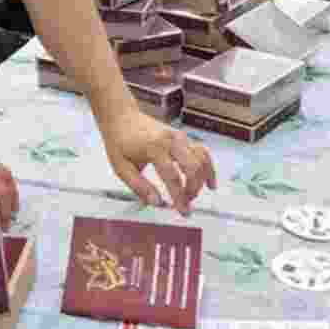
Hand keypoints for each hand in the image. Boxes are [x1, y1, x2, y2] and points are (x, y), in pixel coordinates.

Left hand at [101, 108, 216, 215]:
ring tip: (193, 195)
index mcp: (154, 148)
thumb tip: (156, 203)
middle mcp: (170, 140)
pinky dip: (208, 167)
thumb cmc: (120, 142)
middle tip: (186, 204)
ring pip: (201, 158)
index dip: (179, 196)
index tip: (183, 211)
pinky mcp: (183, 137)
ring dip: (202, 180)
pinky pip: (201, 151)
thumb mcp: (121, 168)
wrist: (122, 117)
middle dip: (193, 189)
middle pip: (192, 167)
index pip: (173, 176)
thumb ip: (139, 186)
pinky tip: (209, 182)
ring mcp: (179, 137)